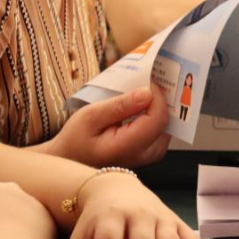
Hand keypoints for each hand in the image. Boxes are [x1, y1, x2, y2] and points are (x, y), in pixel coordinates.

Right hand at [54, 84, 170, 168]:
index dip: (157, 96)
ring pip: (166, 123)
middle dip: (159, 98)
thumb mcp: (91, 116)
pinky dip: (153, 113)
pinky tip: (141, 103)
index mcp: (129, 147)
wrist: (72, 160)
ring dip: (157, 105)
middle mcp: (145, 155)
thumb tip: (147, 93)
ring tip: (143, 89)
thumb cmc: (76, 139)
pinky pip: (160, 127)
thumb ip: (120, 105)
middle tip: (148, 79)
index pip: (158, 118)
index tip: (147, 79)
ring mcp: (150, 155)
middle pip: (165, 121)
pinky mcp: (150, 151)